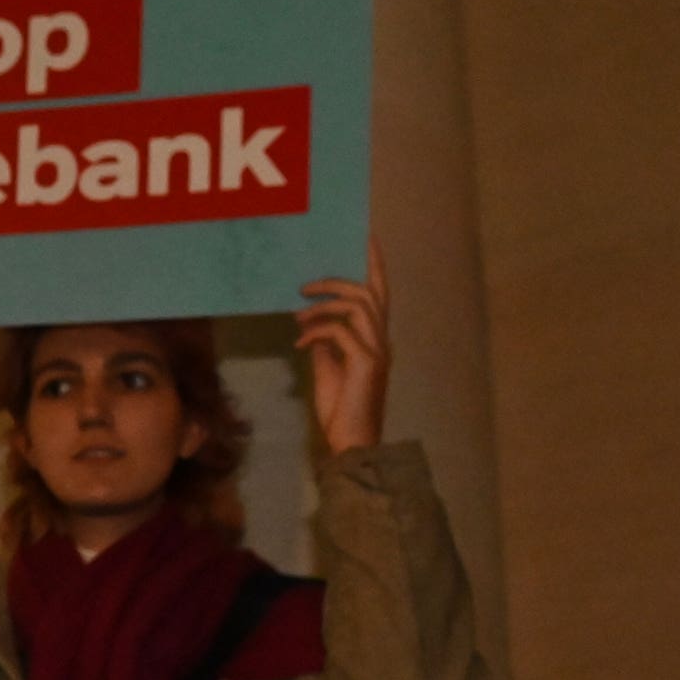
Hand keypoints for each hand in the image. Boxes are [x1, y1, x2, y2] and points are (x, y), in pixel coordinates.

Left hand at [298, 240, 390, 456]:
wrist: (350, 442)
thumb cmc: (341, 410)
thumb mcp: (328, 370)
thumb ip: (325, 344)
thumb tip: (311, 324)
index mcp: (375, 339)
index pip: (379, 293)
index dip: (374, 264)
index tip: (365, 238)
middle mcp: (381, 340)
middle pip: (368, 292)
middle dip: (337, 281)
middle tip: (303, 286)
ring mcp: (377, 350)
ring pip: (358, 306)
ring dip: (324, 305)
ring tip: (298, 312)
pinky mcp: (367, 363)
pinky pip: (341, 332)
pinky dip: (317, 331)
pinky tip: (300, 341)